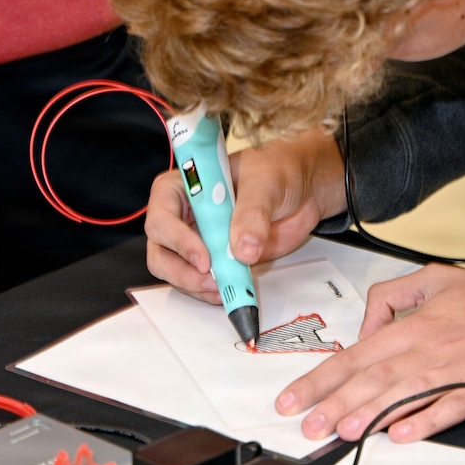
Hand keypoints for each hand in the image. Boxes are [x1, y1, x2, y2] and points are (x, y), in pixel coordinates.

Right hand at [145, 125, 346, 304]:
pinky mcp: (216, 261)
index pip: (162, 214)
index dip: (176, 240)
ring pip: (176, 271)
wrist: (303, 190)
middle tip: (211, 282)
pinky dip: (212, 293)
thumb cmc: (277, 171)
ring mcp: (199, 240)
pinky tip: (232, 292)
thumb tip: (242, 250)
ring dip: (196, 286)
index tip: (204, 259)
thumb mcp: (266, 183)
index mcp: (186, 186)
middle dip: (182, 271)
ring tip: (226, 290)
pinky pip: (201, 283)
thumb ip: (253, 214)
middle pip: (161, 250)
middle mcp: (185, 215)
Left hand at [275, 264, 464, 441]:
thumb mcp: (439, 280)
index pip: (354, 355)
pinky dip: (427, 420)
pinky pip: (450, 406)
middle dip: (332, 404)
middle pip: (370, 378)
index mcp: (415, 324)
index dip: (320, 379)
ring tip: (341, 431)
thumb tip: (368, 326)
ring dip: (370, 414)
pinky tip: (404, 434)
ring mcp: (457, 368)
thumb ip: (396, 299)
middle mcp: (428, 346)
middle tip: (304, 426)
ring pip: (403, 393)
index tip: (291, 398)